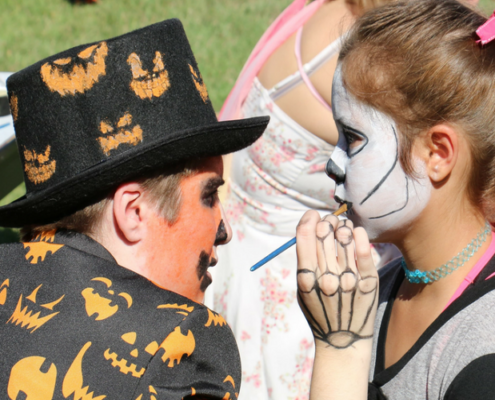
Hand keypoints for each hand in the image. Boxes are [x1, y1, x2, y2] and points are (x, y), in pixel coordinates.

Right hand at [296, 211, 377, 348]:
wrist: (343, 341)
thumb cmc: (320, 311)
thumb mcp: (302, 290)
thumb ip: (304, 263)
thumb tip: (311, 228)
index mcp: (306, 278)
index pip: (306, 236)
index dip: (309, 219)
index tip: (313, 215)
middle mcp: (326, 277)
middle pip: (325, 233)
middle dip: (327, 221)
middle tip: (330, 221)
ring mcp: (349, 280)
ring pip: (345, 238)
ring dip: (343, 226)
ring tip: (343, 228)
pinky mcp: (368, 282)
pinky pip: (365, 251)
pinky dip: (360, 236)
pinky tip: (357, 231)